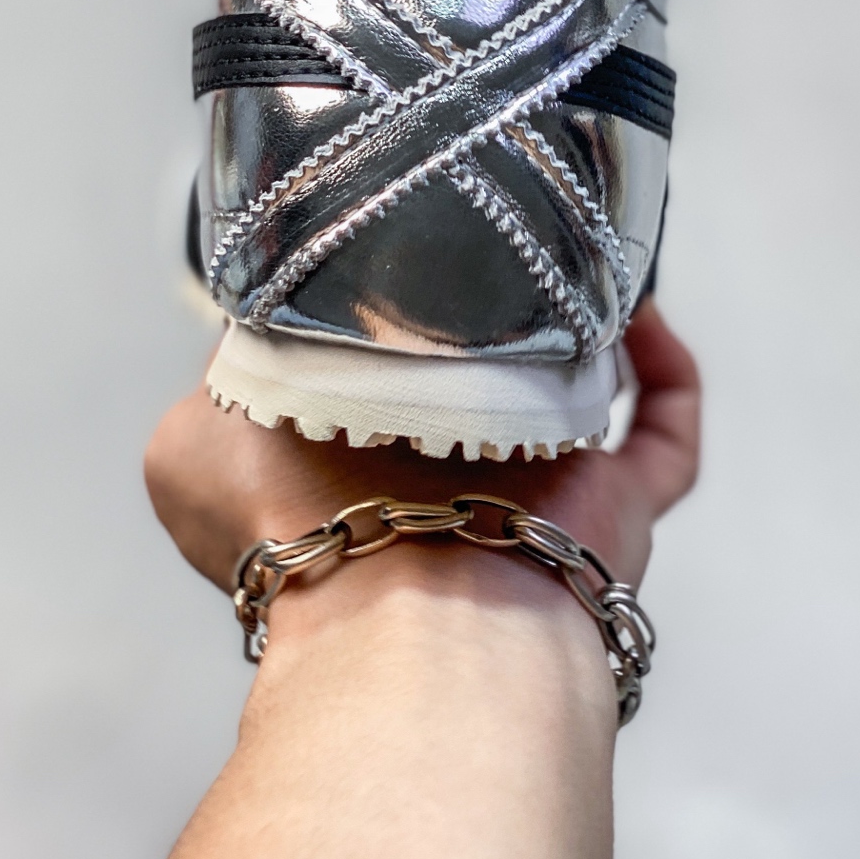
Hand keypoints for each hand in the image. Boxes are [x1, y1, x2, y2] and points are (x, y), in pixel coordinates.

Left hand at [145, 302, 699, 593]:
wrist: (402, 610)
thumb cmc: (297, 533)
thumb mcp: (193, 443)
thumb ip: (218, 377)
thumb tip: (248, 335)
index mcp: (360, 469)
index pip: (383, 392)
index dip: (387, 328)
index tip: (392, 260)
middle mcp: (457, 487)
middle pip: (490, 392)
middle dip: (496, 322)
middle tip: (498, 248)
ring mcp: (546, 498)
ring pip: (584, 407)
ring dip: (583, 330)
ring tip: (570, 258)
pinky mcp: (620, 505)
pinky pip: (666, 433)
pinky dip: (662, 368)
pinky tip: (637, 306)